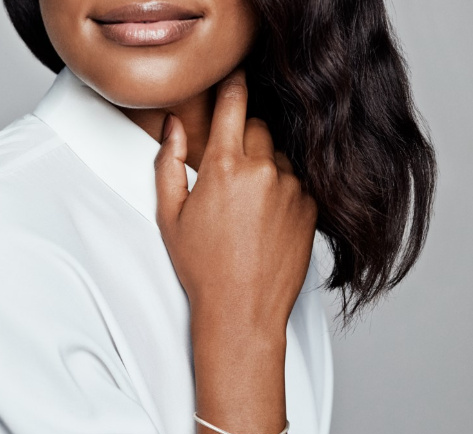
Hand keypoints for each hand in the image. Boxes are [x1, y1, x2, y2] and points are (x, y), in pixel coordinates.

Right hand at [154, 66, 317, 332]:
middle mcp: (265, 171)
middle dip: (244, 139)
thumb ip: (168, 164)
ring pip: (279, 157)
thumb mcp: (170, 217)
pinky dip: (283, 190)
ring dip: (265, 167)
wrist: (242, 310)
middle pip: (259, 128)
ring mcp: (293, 189)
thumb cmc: (203, 269)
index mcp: (225, 168)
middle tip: (229, 173)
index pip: (234, 105)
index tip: (235, 77)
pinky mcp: (311, 209)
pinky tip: (267, 220)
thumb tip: (174, 129)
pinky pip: (298, 183)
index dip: (234, 86)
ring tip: (248, 207)